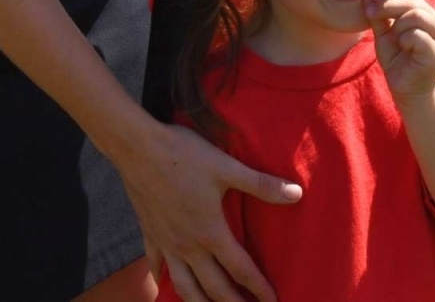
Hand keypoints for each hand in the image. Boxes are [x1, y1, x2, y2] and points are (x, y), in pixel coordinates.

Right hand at [116, 121, 300, 301]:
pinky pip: (155, 265)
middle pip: (213, 287)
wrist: (137, 147)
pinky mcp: (148, 233)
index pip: (240, 269)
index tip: (272, 301)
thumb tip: (297, 194)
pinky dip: (162, 279)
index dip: (259, 288)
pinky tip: (163, 284)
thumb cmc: (184, 155)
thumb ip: (261, 184)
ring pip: (183, 285)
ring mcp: (165, 242)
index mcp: (210, 231)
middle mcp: (188, 245)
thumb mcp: (227, 167)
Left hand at [368, 0, 434, 102]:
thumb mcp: (383, 33)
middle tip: (372, 15)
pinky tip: (404, 48)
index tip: (370, 6)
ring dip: (398, 25)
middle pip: (413, 1)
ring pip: (416, 15)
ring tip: (396, 39)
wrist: (405, 89)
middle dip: (388, 6)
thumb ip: (379, 14)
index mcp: (427, 14)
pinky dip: (404, 39)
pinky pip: (417, 34)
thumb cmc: (397, 59)